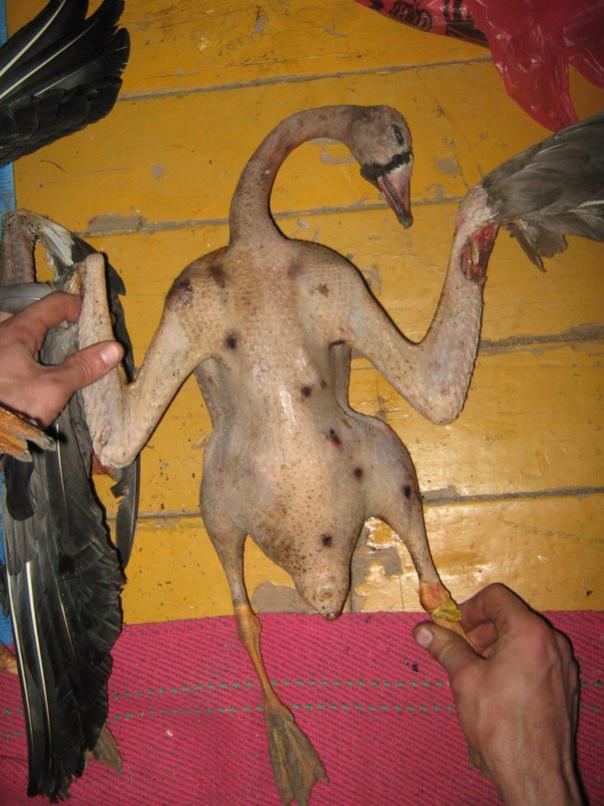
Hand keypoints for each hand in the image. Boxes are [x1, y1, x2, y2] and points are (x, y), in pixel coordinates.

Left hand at [0, 291, 123, 426]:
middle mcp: (2, 333)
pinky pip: (16, 350)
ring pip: (25, 334)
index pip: (53, 303)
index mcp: (17, 331)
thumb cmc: (12, 405)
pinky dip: (33, 354)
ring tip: (64, 357)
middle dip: (60, 325)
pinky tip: (41, 372)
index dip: (78, 307)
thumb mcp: (53, 388)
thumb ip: (83, 366)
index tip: (95, 322)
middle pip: (38, 317)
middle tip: (81, 340)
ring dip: (45, 341)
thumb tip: (115, 348)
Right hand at [414, 583, 580, 804]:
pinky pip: (538, 659)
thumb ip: (445, 647)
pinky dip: (516, 661)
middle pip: (512, 616)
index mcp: (529, 632)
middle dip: (482, 629)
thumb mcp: (465, 679)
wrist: (535, 773)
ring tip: (477, 672)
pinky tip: (499, 688)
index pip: (496, 597)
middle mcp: (552, 642)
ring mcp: (563, 665)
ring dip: (497, 646)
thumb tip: (422, 630)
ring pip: (525, 638)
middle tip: (461, 650)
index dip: (470, 607)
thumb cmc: (499, 723)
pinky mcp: (566, 686)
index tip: (454, 626)